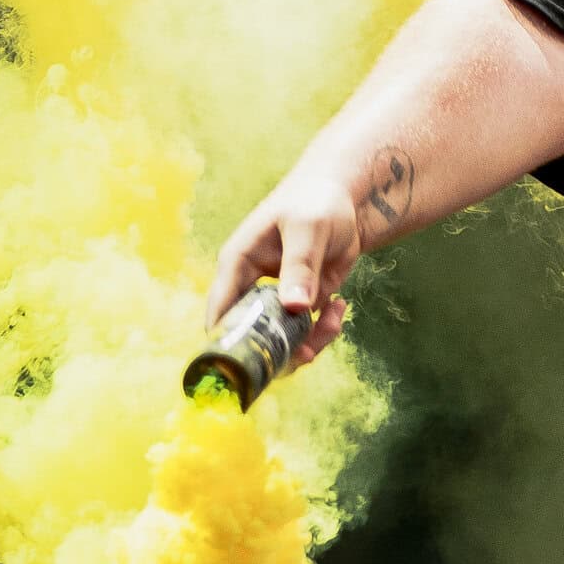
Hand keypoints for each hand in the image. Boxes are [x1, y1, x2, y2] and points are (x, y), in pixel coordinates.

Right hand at [204, 164, 360, 363]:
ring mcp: (275, 299)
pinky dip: (324, 330)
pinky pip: (305, 333)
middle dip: (278, 351)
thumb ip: (300, 265)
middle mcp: (250, 288)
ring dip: (308, 342)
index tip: (253, 364)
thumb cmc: (315, 202)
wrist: (343, 199)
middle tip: (308, 350)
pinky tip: (340, 306)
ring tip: (334, 319)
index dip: (227, 344)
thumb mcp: (308, 228)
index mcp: (237, 265)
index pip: (220, 312)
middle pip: (250, 337)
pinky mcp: (299, 304)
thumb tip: (294, 307)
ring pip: (280, 341)